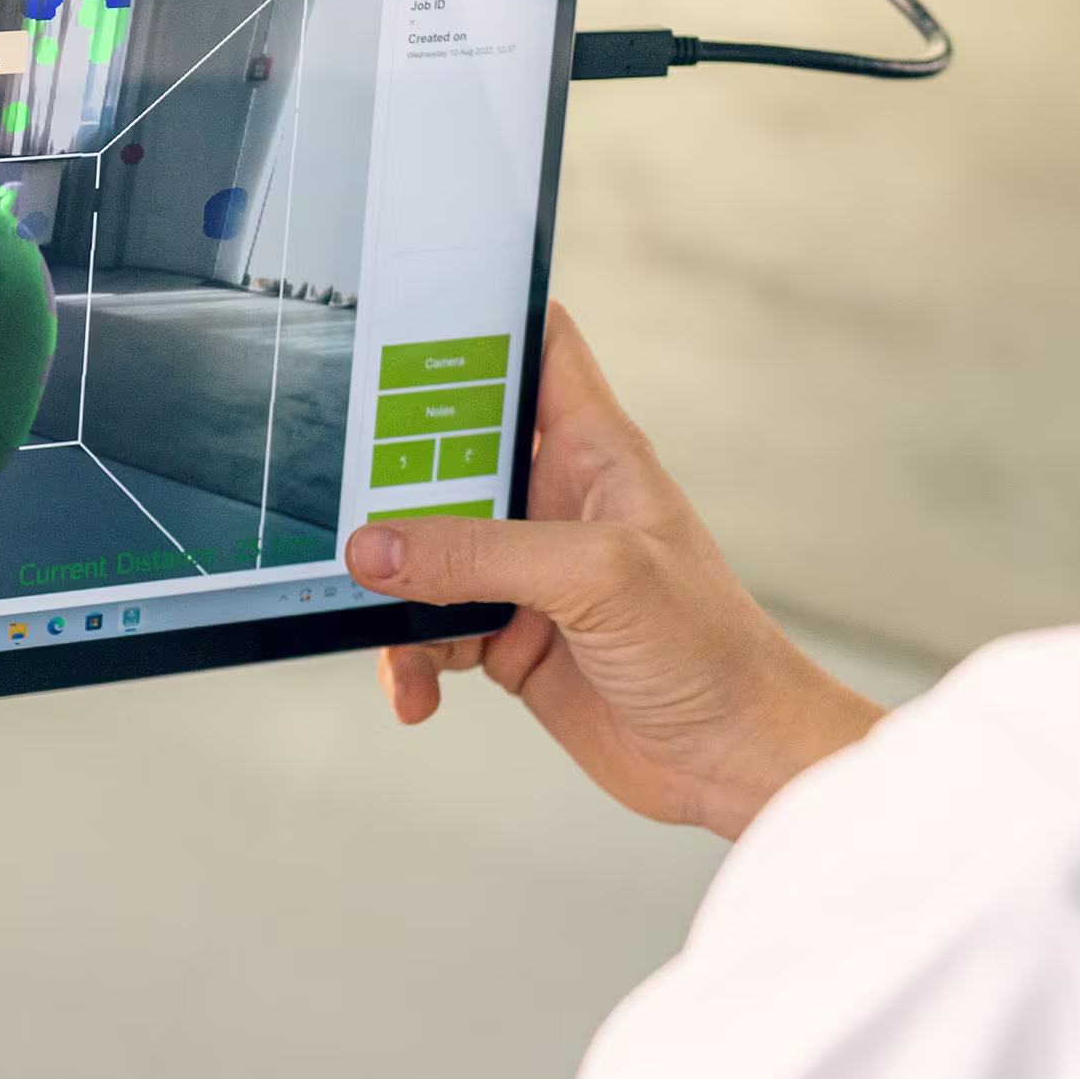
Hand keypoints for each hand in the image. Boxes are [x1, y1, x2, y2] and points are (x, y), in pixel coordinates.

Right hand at [347, 305, 881, 839]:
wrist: (734, 759)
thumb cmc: (711, 650)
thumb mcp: (596, 579)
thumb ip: (482, 555)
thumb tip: (377, 546)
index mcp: (594, 452)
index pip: (533, 350)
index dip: (477, 322)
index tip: (400, 319)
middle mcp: (554, 502)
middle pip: (448, 455)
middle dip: (393, 476)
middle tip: (345, 496)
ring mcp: (527, 573)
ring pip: (426, 552)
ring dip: (394, 589)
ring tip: (387, 626)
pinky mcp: (507, 639)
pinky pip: (429, 634)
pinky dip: (410, 661)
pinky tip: (417, 692)